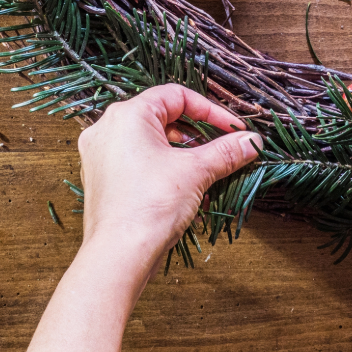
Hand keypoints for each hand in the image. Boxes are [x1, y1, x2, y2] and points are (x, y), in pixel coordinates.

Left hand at [76, 83, 262, 269]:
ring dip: (182, 156)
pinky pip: (137, 164)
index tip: (234, 130)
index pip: (176, 95)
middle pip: (163, 118)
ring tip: (207, 175)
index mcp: (127, 115)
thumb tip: (251, 141)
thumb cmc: (150, 206)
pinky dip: (162, 171)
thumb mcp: (195, 172)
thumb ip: (226, 152)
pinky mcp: (102, 180)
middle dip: (197, 136)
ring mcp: (100, 156)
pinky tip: (185, 191)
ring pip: (151, 144)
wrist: (119, 255)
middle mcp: (107, 129)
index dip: (210, 111)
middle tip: (223, 151)